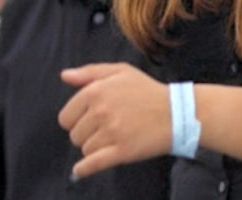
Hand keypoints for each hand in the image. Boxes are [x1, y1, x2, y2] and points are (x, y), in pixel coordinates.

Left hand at [58, 63, 171, 179]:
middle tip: (107, 127)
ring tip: (114, 137)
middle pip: (75, 135)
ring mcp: (111, 132)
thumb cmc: (147, 91)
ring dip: (96, 147)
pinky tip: (81, 169)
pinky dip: (85, 168)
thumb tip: (65, 76)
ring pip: (85, 149)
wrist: (176, 113)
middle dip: (87, 133)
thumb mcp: (121, 72)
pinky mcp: (122, 151)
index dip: (77, 120)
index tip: (91, 119)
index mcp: (96, 91)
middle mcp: (100, 111)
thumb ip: (90, 72)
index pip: (66, 117)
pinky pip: (93, 164)